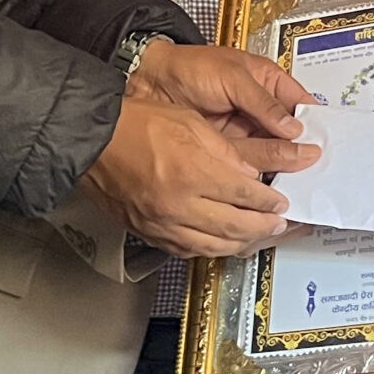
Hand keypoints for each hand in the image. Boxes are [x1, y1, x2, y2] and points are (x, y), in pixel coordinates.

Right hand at [84, 98, 303, 257]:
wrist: (92, 142)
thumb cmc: (135, 124)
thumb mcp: (190, 122)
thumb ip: (226, 151)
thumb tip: (252, 173)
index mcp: (193, 173)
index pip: (246, 195)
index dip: (269, 201)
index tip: (281, 202)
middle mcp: (180, 205)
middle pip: (236, 227)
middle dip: (264, 227)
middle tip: (280, 224)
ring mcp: (163, 224)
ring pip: (215, 246)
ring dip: (243, 243)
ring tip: (259, 237)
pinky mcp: (149, 234)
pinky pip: (189, 251)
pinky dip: (212, 249)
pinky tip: (223, 243)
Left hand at [126, 41, 314, 169]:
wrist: (150, 81)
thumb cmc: (190, 66)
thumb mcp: (232, 76)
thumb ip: (263, 102)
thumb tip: (293, 128)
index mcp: (268, 84)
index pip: (301, 105)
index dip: (316, 123)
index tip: (327, 141)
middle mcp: (260, 110)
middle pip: (290, 135)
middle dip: (302, 151)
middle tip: (317, 167)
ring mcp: (244, 132)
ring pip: (271, 154)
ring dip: (283, 168)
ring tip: (299, 181)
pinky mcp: (226, 151)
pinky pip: (248, 166)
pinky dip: (258, 177)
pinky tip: (269, 186)